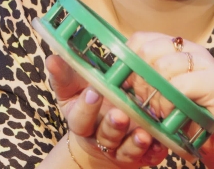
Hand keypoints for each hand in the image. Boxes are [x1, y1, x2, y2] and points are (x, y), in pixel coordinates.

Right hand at [45, 54, 167, 167]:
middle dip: (113, 126)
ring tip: (143, 134)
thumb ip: (63, 76)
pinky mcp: (142, 155)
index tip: (94, 91)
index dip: (86, 107)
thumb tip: (52, 58)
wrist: (102, 136)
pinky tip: (161, 144)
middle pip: (105, 136)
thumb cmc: (87, 104)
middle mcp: (101, 138)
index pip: (80, 118)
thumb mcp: (72, 90)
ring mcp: (122, 148)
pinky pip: (149, 156)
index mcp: (82, 123)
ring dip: (135, 143)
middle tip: (120, 114)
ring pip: (127, 149)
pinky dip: (155, 151)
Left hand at [125, 32, 213, 166]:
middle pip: (148, 51)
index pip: (141, 39)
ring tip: (157, 112)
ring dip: (154, 96)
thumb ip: (144, 77)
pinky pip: (178, 86)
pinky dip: (167, 105)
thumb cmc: (185, 114)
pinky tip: (169, 116)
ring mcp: (205, 63)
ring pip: (162, 67)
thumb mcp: (160, 91)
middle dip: (139, 81)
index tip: (126, 85)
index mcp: (176, 46)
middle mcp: (191, 48)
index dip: (127, 61)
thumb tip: (115, 75)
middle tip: (144, 102)